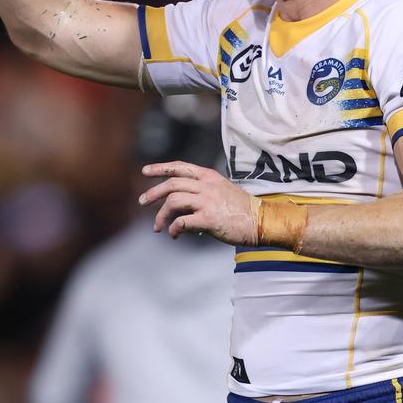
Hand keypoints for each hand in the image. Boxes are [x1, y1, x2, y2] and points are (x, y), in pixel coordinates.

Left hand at [139, 161, 258, 244]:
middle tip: (141, 202)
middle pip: (171, 184)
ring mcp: (207, 201)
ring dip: (161, 216)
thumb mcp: (222, 190)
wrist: (261, 221)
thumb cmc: (241, 209)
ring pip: (173, 201)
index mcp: (209, 176)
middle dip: (152, 193)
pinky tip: (174, 235)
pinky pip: (182, 222)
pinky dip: (173, 229)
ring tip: (158, 227)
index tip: (145, 172)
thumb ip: (201, 191)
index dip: (160, 168)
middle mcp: (206, 185)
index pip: (179, 167)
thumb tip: (179, 206)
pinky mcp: (208, 218)